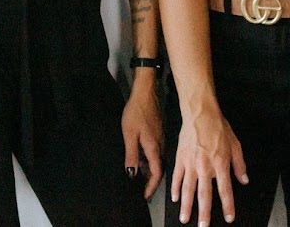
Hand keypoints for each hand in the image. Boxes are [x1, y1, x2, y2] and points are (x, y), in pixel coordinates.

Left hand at [121, 77, 162, 199]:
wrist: (145, 93)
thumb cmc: (136, 112)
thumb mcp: (129, 134)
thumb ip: (131, 155)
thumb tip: (131, 174)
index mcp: (154, 148)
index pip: (156, 173)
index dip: (151, 187)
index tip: (145, 197)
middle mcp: (160, 146)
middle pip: (158, 169)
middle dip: (150, 182)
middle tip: (141, 192)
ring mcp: (160, 140)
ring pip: (156, 161)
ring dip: (148, 172)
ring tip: (138, 180)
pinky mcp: (157, 134)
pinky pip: (154, 153)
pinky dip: (148, 161)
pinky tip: (139, 161)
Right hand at [171, 107, 246, 224]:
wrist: (200, 113)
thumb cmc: (218, 126)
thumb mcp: (235, 144)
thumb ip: (239, 164)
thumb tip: (243, 179)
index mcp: (220, 163)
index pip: (225, 190)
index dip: (227, 205)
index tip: (228, 217)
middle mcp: (205, 166)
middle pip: (204, 194)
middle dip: (204, 213)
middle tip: (203, 226)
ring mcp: (190, 163)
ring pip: (187, 189)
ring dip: (186, 206)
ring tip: (185, 218)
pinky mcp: (180, 158)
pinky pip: (176, 177)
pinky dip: (175, 189)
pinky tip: (175, 199)